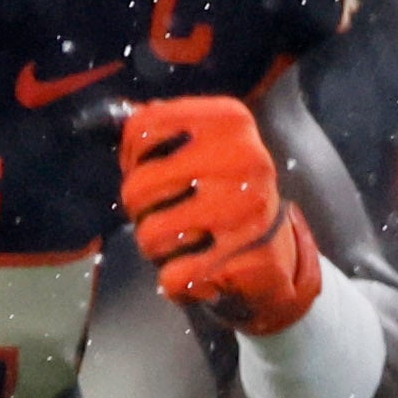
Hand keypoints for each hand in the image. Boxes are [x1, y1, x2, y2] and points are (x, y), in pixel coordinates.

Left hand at [120, 94, 325, 333]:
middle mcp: (242, 158)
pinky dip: (176, 282)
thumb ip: (164, 129)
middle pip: (137, 188)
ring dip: (156, 248)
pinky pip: (172, 277)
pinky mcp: (246, 258)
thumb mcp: (204, 148)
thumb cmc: (224, 193)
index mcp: (229, 121)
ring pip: (150, 235)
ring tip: (182, 242)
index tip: (144, 170)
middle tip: (164, 214)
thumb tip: (122, 115)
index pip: (142, 128)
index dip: (130, 159)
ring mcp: (245, 208)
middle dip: (139, 211)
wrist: (275, 252)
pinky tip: (198, 269)